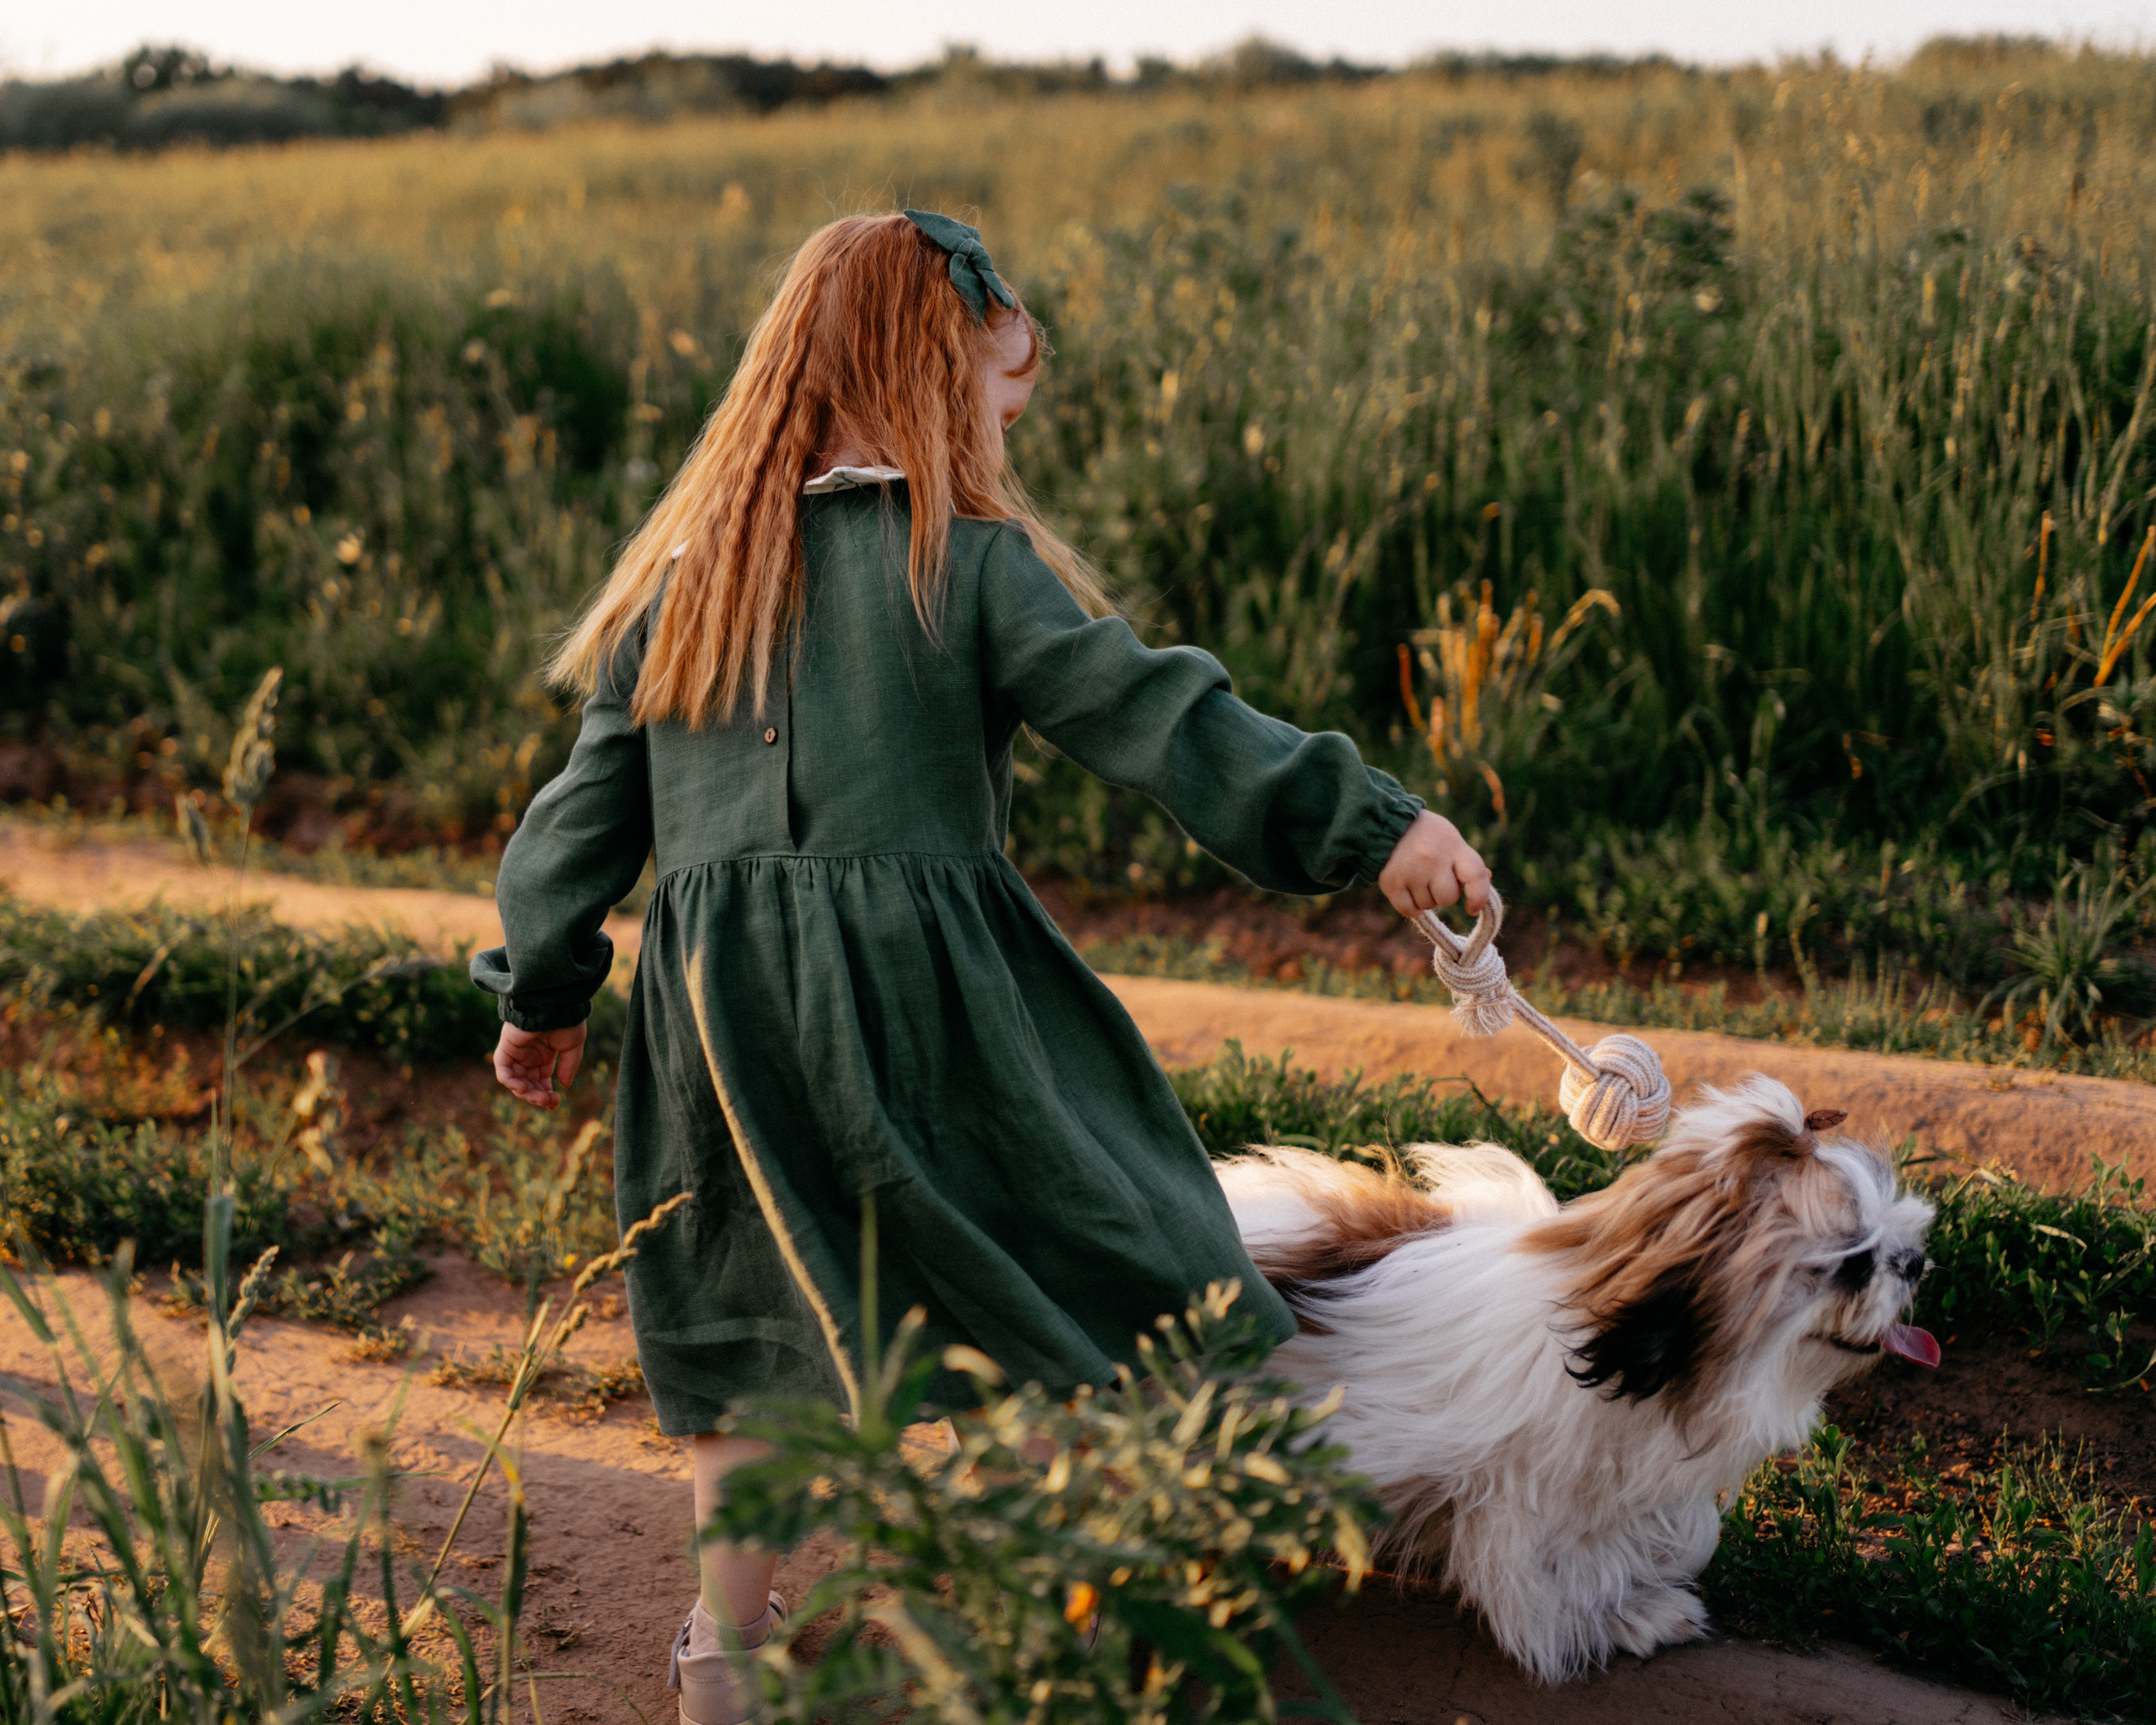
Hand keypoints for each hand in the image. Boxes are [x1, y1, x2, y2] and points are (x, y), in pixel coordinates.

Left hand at [492, 1022, 586, 1107]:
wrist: (554, 1005)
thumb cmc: (566, 1021)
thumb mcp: (573, 1046)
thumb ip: (569, 1065)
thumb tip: (564, 1085)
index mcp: (544, 1056)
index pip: (540, 1081)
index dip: (546, 1094)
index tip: (555, 1102)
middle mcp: (528, 1056)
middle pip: (528, 1084)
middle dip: (538, 1096)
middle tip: (549, 1103)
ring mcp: (516, 1053)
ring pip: (515, 1081)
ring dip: (526, 1093)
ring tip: (539, 1098)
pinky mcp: (506, 1048)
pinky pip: (503, 1071)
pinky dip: (511, 1082)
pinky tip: (523, 1088)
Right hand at [1377, 811, 1491, 919]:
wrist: (1387, 823)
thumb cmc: (1427, 835)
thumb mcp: (1451, 839)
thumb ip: (1467, 861)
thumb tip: (1488, 879)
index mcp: (1453, 846)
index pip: (1475, 877)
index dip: (1479, 897)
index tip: (1472, 908)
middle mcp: (1433, 859)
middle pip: (1448, 898)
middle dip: (1444, 895)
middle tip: (1434, 879)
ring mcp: (1411, 872)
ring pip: (1428, 905)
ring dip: (1425, 898)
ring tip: (1417, 877)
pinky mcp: (1392, 883)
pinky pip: (1409, 910)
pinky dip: (1411, 907)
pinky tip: (1407, 890)